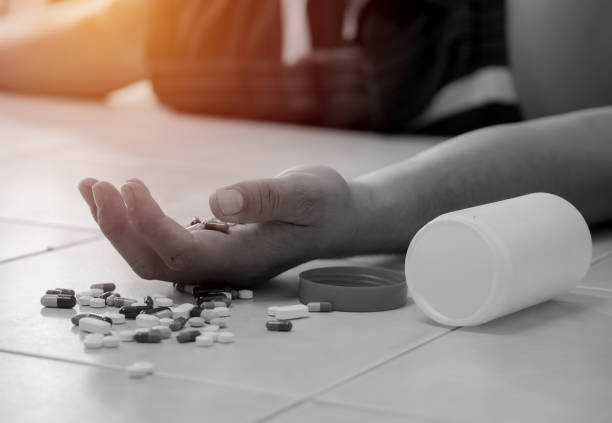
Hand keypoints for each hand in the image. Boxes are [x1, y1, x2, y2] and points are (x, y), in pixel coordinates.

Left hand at [78, 166, 363, 285]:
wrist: (338, 218)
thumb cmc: (326, 204)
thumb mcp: (306, 194)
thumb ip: (265, 199)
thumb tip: (216, 203)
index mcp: (243, 260)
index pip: (182, 252)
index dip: (149, 225)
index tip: (129, 185)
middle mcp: (221, 268)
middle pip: (155, 263)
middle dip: (120, 229)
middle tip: (97, 185)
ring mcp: (214, 260)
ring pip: (152, 256)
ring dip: (118, 226)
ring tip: (92, 187)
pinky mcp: (209, 245)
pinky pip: (161, 242)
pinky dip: (133, 220)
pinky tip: (118, 194)